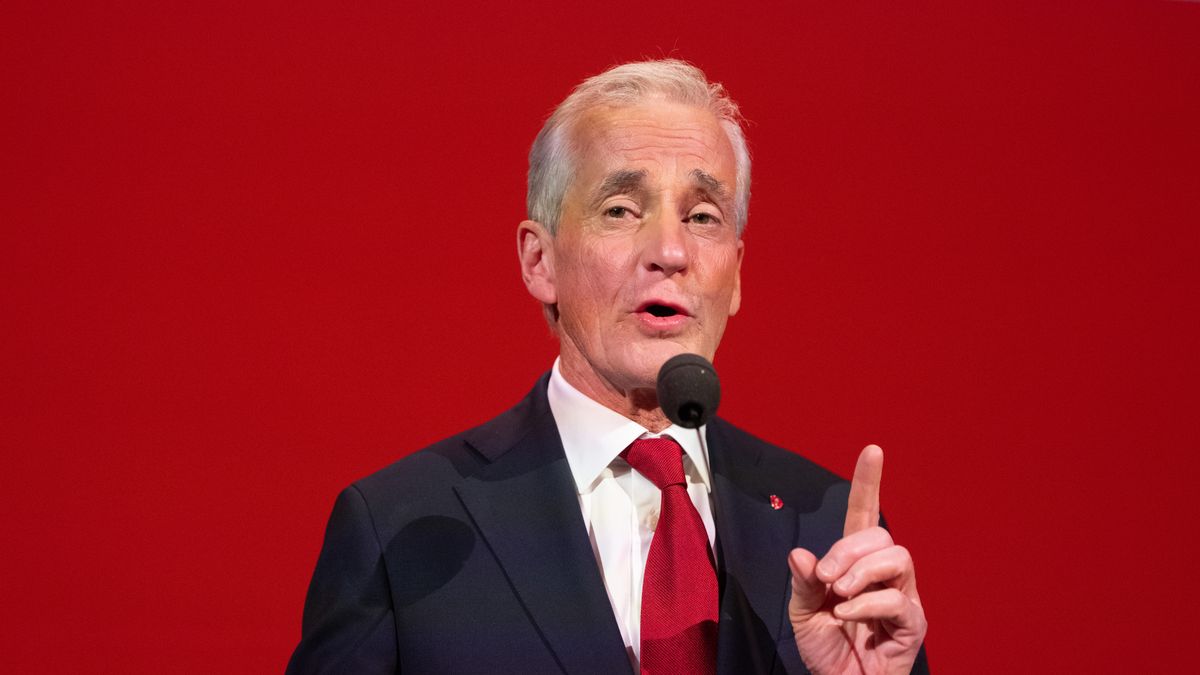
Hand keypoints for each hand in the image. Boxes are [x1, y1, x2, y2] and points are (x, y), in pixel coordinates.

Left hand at [787, 445, 926, 673]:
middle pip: (880, 535)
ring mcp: (903, 597)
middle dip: (848, 550)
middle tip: (826, 578)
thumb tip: (801, 553)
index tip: (872, 450)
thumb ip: (803, 583)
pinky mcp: (913, 624)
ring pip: (896, 556)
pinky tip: (846, 615)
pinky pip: (897, 598)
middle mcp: (884, 575)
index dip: (868, 483)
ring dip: (861, 571)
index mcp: (855, 565)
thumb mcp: (803, 615)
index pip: (864, 516)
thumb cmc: (827, 652)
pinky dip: (867, 603)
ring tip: (839, 595)